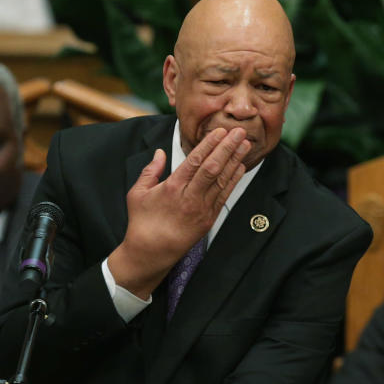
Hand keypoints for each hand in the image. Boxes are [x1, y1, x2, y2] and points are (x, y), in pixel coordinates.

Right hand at [108, 127, 250, 297]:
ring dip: (234, 161)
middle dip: (227, 148)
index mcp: (172, 188)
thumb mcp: (137, 193)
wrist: (151, 253)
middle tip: (238, 131)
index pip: (195, 161)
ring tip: (245, 144)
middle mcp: (189, 197)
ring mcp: (201, 209)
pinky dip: (233, 180)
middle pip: (212, 168)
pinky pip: (224, 196)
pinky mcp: (208, 220)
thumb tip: (160, 152)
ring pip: (221, 181)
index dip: (209, 144)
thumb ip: (150, 170)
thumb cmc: (142, 222)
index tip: (220, 131)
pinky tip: (240, 167)